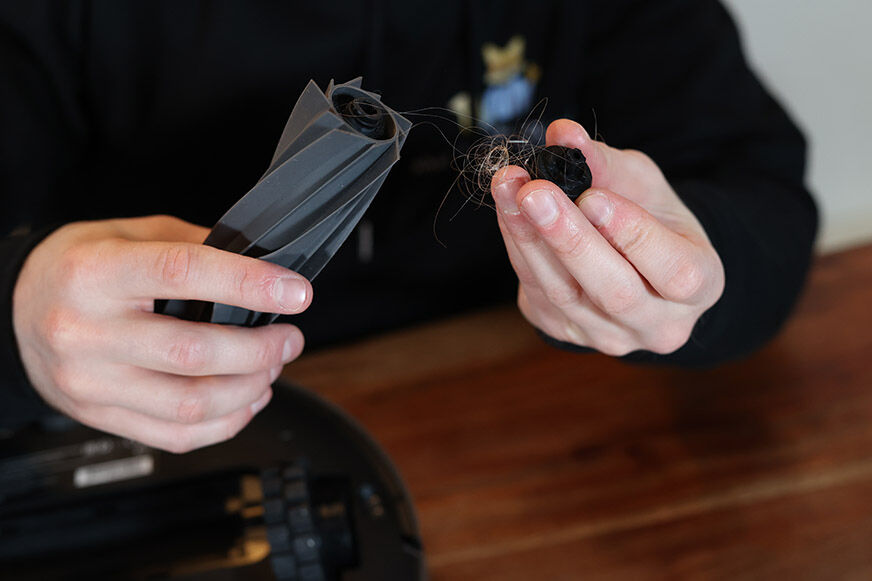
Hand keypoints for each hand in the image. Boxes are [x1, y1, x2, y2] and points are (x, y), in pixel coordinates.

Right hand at [12, 215, 311, 451]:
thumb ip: (195, 246)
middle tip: (289, 338)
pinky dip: (225, 422)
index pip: (183, 273)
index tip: (296, 292)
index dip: (249, 284)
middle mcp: (86, 330)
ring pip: (190, 403)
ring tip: (271, 368)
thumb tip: (264, 269)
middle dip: (261, 350)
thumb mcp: (131, 235)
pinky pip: (175, 435)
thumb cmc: (81, 266)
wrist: (16, 309)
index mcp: (96, 272)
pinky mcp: (98, 416)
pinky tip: (246, 399)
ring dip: (249, 389)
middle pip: (194, 352)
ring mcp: (90, 382)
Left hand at [491, 119, 724, 355]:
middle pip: (614, 291)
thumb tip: (563, 134)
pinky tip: (508, 209)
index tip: (593, 197)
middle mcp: (659, 324)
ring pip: (564, 295)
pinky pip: (536, 292)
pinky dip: (518, 246)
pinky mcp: (565, 333)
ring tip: (509, 187)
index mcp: (703, 286)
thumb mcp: (643, 183)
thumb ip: (605, 162)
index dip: (633, 236)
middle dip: (569, 238)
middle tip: (535, 191)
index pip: (676, 272)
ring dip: (529, 238)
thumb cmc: (649, 216)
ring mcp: (609, 336)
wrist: (631, 263)